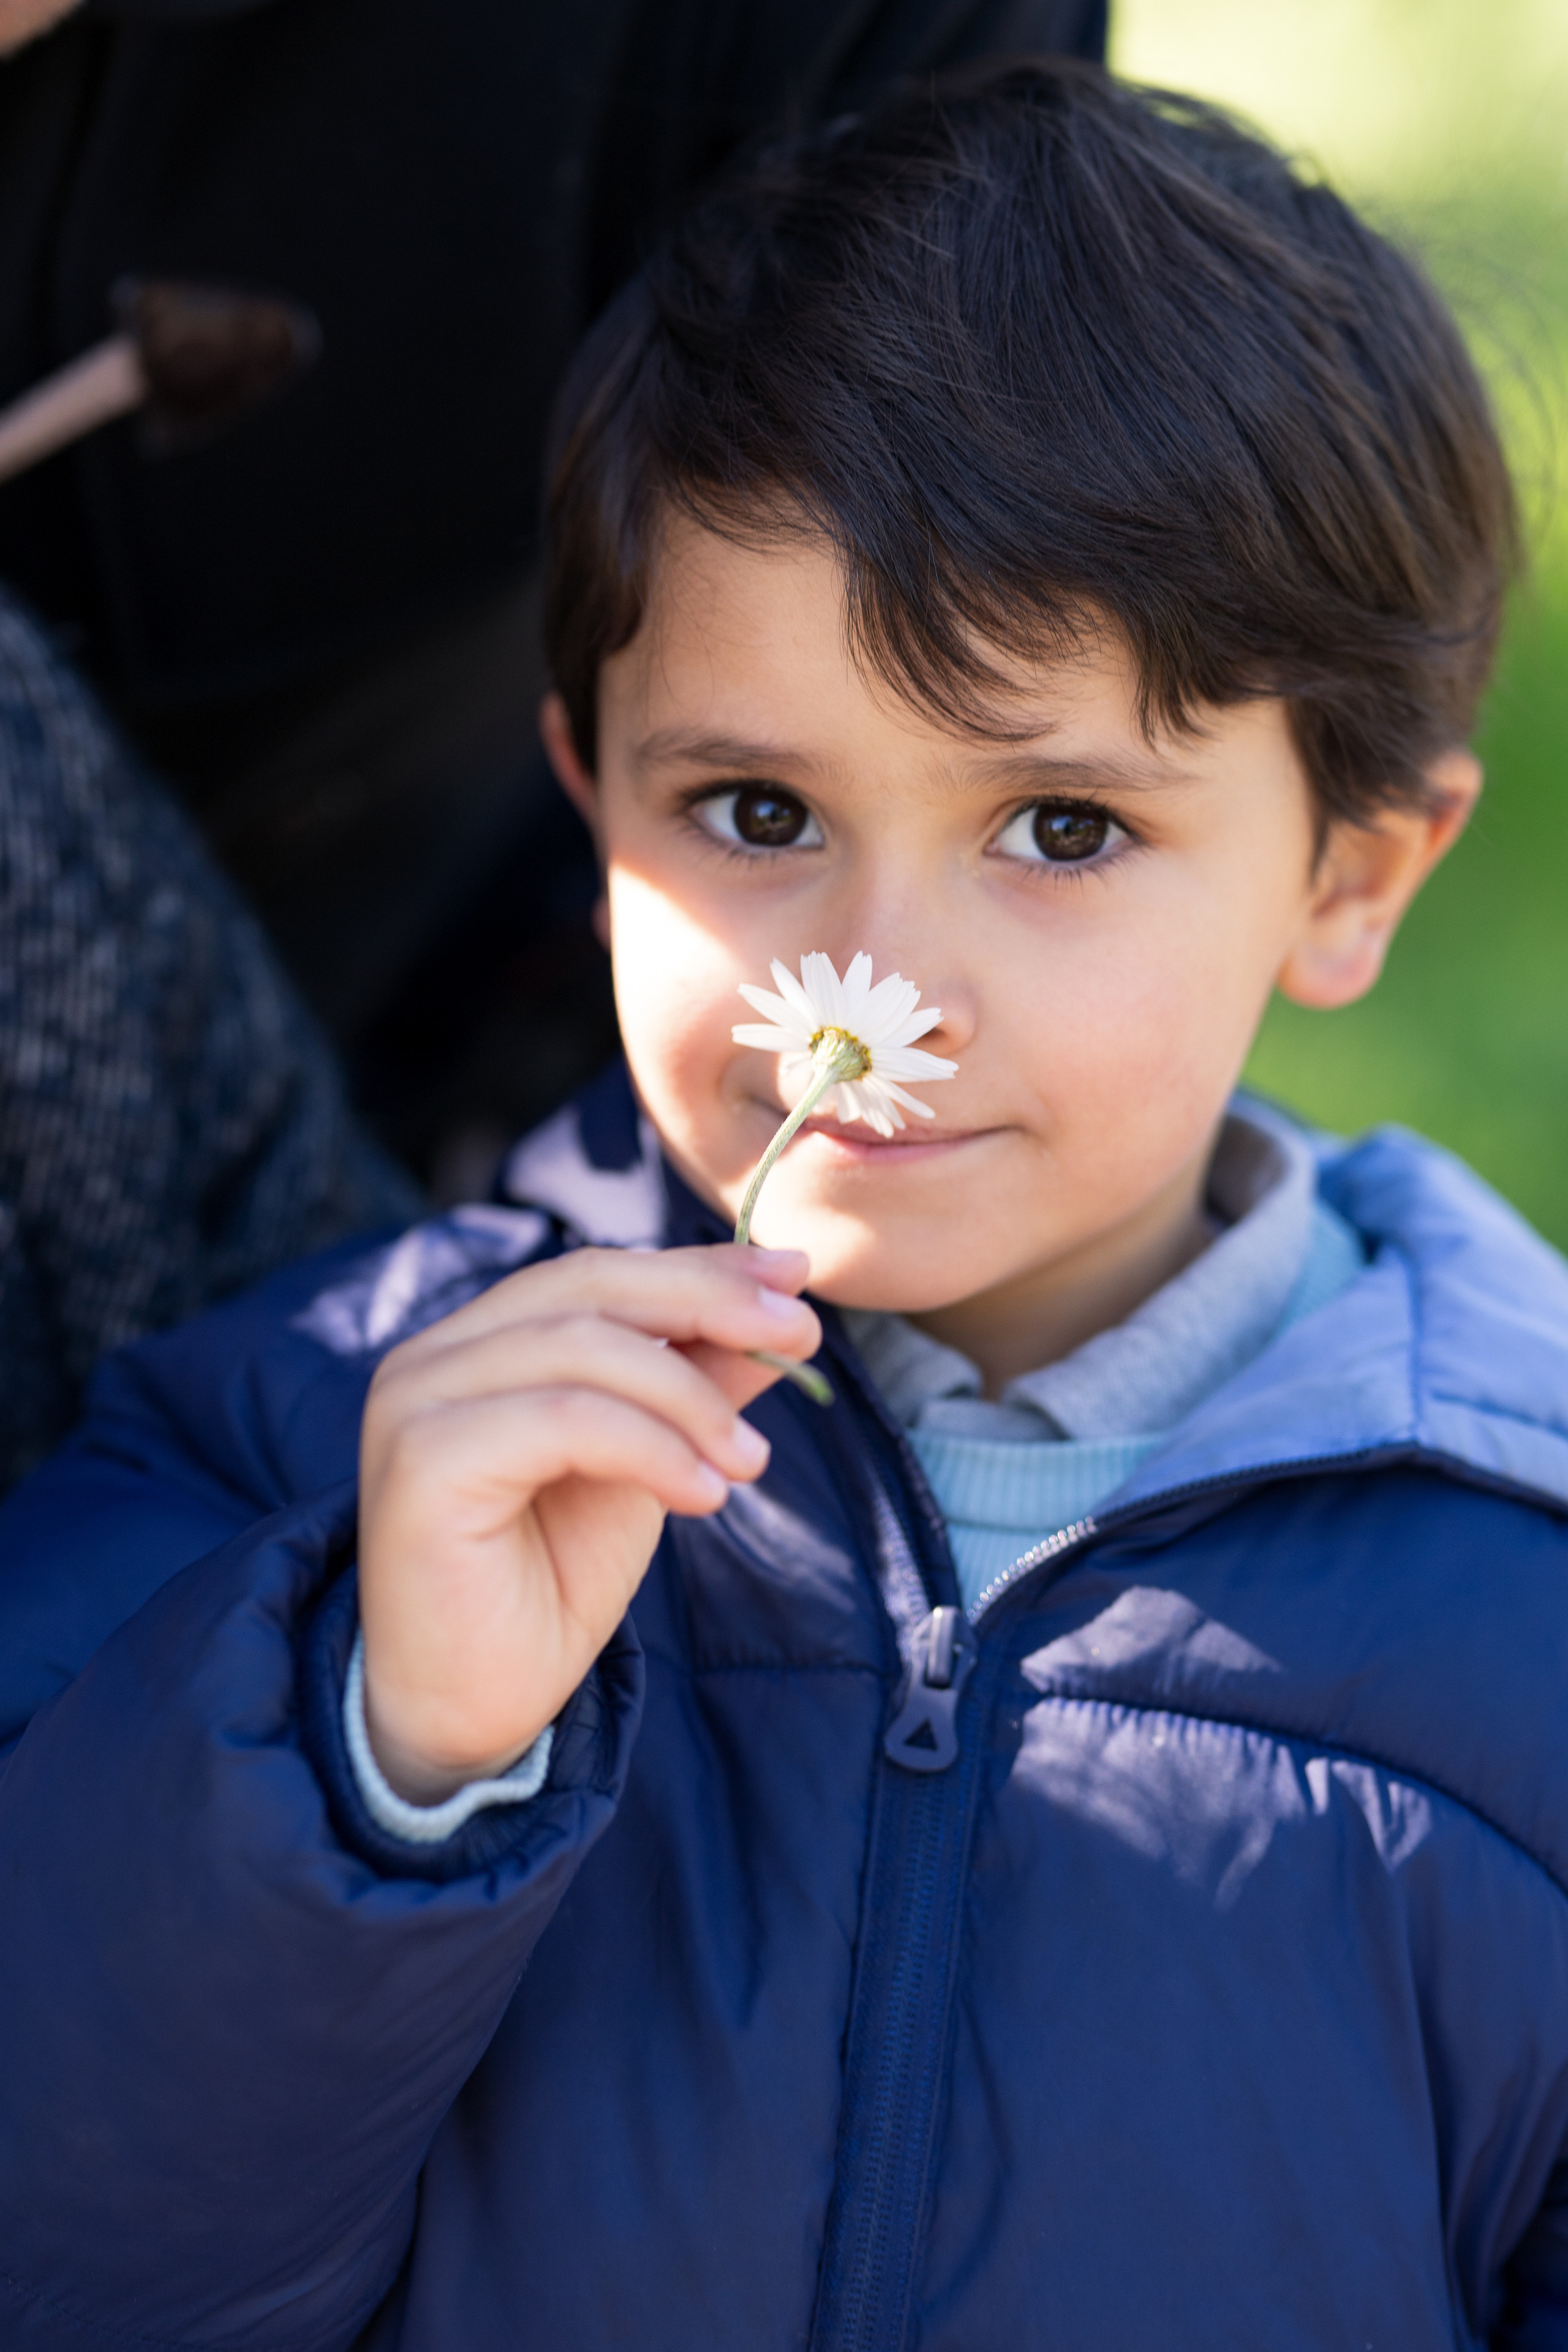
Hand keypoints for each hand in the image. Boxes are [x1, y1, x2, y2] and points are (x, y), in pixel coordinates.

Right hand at [357, 1243, 819, 1802]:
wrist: (470, 1709)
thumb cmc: (545, 1586)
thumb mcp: (644, 1464)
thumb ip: (693, 1383)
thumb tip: (781, 1313)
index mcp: (476, 1343)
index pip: (597, 1274)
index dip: (700, 1268)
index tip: (794, 1277)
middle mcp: (432, 1356)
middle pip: (589, 1288)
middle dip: (709, 1302)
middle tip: (801, 1337)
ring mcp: (417, 1402)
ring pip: (582, 1348)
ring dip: (690, 1397)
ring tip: (751, 1460)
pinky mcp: (423, 1461)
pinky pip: (564, 1420)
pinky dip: (652, 1447)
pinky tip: (705, 1493)